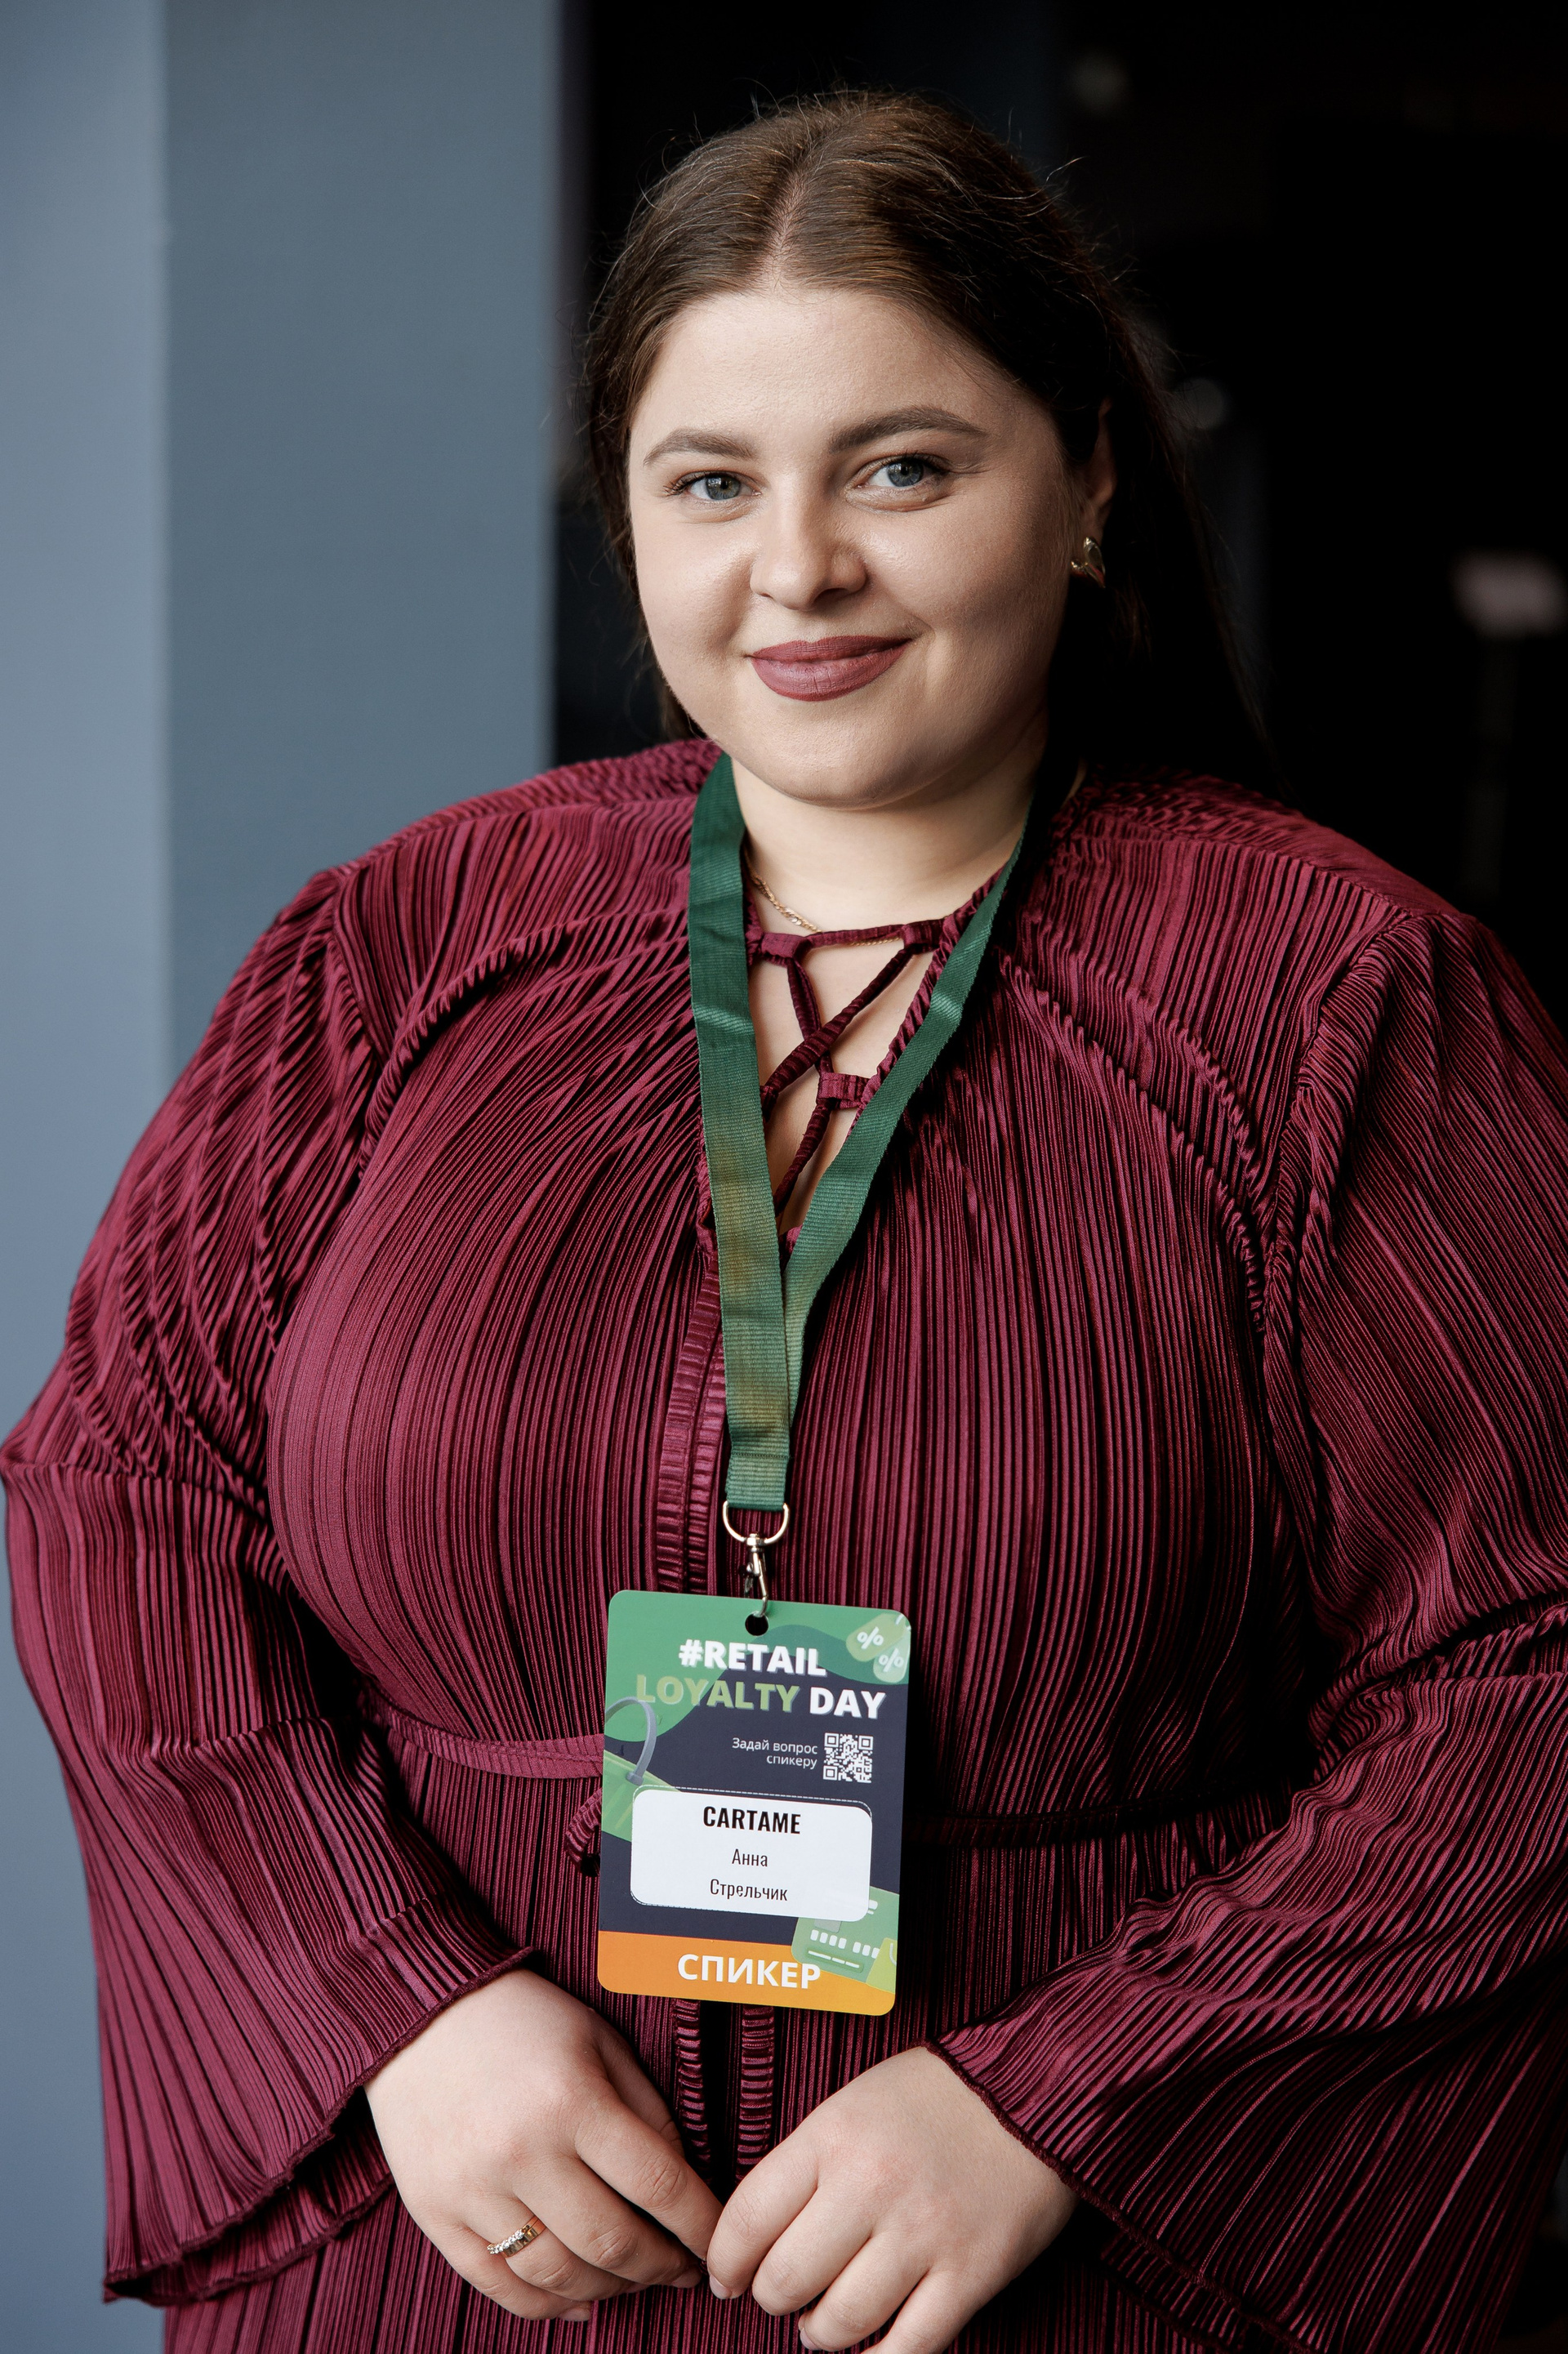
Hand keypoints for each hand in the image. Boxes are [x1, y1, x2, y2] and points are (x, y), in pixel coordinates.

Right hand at [365, 1968, 720, 2323]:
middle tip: (681, 2270)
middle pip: (611, 2241)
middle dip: (659, 2266)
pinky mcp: (435, 2214)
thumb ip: (646, 2111)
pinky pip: (497, 2285)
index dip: (699, 2224)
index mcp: (572, 2100)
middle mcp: (522, 2151)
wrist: (420, 2015)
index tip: (717, 2243)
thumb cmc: (524, 2021)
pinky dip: (546, 2306)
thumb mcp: (599, 2041)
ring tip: (632, 2281)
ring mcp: (473, 2189)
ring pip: (558, 2275)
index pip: (658, 2183)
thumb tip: (683, 2185)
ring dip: (609, 2290)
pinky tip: (579, 2302)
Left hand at [705, 2047, 1076, 2349]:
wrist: (1038, 2086)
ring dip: (821, 2334)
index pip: (747, 2219)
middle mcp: (870, 2184)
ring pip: (839, 2324)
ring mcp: (923, 2233)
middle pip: (785, 2281)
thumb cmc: (936, 2097)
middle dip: (773, 2299)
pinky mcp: (971, 2273)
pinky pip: (908, 2349)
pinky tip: (873, 2345)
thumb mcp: (855, 2103)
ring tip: (826, 2321)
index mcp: (833, 2134)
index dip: (725, 2263)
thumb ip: (807, 2165)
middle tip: (784, 2295)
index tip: (727, 2279)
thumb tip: (757, 2241)